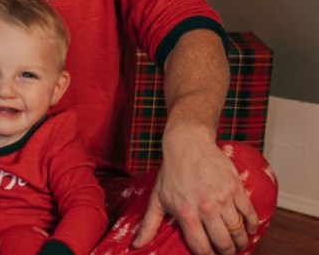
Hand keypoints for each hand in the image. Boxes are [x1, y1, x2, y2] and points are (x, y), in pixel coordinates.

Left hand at [133, 124, 257, 254]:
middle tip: (226, 252)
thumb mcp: (156, 199)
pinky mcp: (236, 188)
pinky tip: (249, 230)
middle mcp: (206, 209)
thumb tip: (135, 245)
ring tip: (238, 244)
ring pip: (239, 231)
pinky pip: (250, 214)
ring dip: (240, 242)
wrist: (188, 144)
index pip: (201, 248)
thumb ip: (148, 225)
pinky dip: (252, 226)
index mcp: (186, 214)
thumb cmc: (171, 172)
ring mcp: (223, 199)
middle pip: (224, 243)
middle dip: (226, 252)